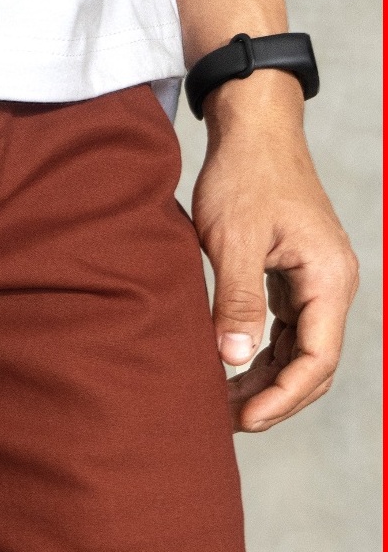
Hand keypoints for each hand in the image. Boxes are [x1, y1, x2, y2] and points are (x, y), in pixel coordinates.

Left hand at [192, 81, 359, 432]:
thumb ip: (236, 300)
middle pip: (313, 363)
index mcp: (328, 278)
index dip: (282, 396)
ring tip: (220, 403)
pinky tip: (227, 367)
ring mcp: (314, 281)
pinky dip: (261, 353)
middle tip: (224, 421)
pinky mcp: (294, 275)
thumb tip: (231, 359)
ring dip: (265, 379)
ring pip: (299, 349)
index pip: (317, 359)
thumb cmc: (243, 178)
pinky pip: (285, 329)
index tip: (243, 418)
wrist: (253, 131)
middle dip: (273, 397)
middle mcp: (330, 284)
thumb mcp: (233, 241)